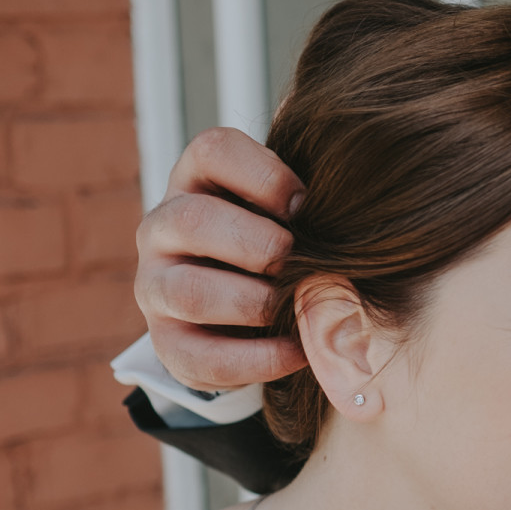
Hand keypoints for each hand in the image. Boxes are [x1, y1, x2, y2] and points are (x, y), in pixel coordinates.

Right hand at [135, 128, 309, 390]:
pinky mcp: (167, 343)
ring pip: (188, 291)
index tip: (306, 204)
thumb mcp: (294, 214)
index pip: (211, 150)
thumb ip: (312, 206)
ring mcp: (156, 286)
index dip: (264, 174)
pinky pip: (200, 356)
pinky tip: (297, 351)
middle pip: (191, 219)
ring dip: (253, 302)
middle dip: (257, 244)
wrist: (249, 313)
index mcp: (198, 180)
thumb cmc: (282, 245)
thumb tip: (354, 212)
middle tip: (297, 259)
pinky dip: (257, 359)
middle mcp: (164, 228)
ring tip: (294, 307)